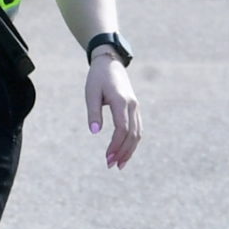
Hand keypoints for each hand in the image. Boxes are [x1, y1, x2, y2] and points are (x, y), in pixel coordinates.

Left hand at [85, 53, 141, 168]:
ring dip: (129, 150)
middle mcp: (132, 106)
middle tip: (111, 166)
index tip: (107, 157)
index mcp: (121, 102)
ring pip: (137, 133)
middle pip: (132, 134)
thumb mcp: (91, 93)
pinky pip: (137, 129)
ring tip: (119, 164)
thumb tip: (94, 132)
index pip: (122, 129)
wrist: (110, 63)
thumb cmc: (98, 78)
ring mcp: (136, 108)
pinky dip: (132, 142)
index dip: (115, 145)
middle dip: (123, 152)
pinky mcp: (135, 109)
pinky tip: (124, 152)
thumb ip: (93, 112)